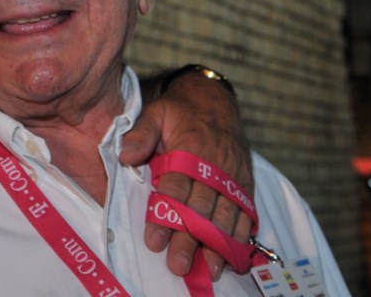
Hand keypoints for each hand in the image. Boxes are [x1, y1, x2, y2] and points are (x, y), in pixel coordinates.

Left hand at [119, 68, 252, 279]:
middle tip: (178, 263)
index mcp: (190, 150)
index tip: (154, 239)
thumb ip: (140, 134)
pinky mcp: (244, 183)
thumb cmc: (180, 110)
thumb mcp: (155, 112)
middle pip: (202, 209)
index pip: (176, 188)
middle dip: (191, 238)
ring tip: (209, 269)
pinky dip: (241, 235)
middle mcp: (215, 167)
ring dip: (218, 244)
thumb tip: (124, 155)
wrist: (215, 99)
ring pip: (226, 215)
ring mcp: (233, 177)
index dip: (165, 215)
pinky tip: (234, 256)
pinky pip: (246, 212)